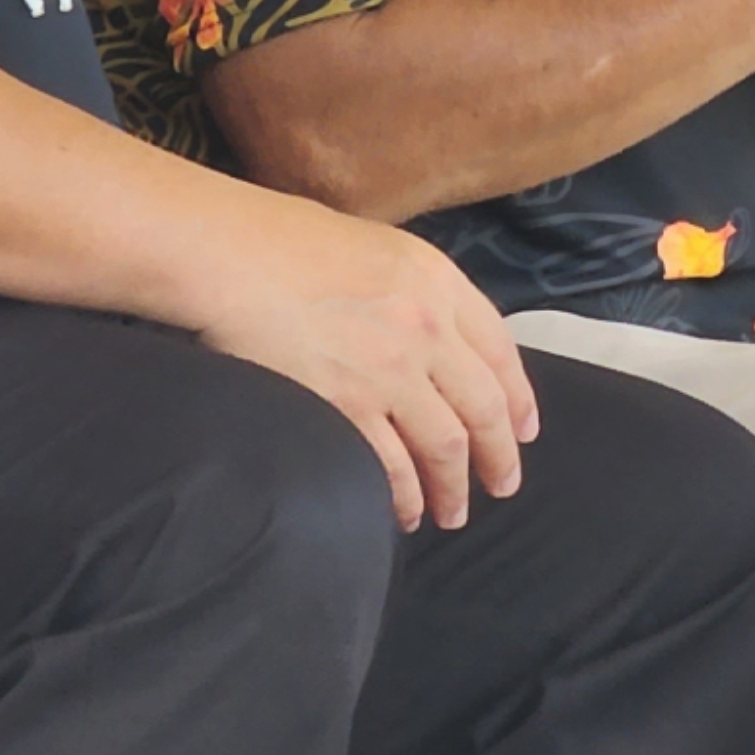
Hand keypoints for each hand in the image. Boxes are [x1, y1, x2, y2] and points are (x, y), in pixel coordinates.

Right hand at [187, 195, 538, 532]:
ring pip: (445, 447)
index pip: (501, 351)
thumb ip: (420, 292)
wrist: (231, 255)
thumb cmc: (288, 241)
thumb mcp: (379, 247)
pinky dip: (404, 495)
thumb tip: (440, 341)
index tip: (523, 432)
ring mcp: (388, 372)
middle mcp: (426, 329)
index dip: (519, 399)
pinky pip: (391, 466)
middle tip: (501, 486)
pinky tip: (403, 510)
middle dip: (498, 458)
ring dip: (452, 488)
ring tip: (449, 513)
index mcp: (439, 282)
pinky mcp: (345, 407)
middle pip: (484, 409)